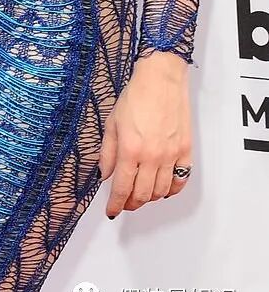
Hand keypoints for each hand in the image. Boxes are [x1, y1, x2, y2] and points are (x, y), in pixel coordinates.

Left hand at [99, 51, 191, 217]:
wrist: (161, 80)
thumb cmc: (135, 96)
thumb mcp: (112, 123)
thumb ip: (107, 153)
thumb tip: (105, 175)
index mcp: (130, 150)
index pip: (122, 188)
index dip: (116, 204)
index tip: (112, 211)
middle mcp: (152, 157)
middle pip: (143, 194)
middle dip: (132, 203)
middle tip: (125, 203)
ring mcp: (171, 156)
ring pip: (161, 191)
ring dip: (150, 198)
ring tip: (141, 194)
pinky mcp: (186, 151)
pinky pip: (181, 181)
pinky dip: (172, 190)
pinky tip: (163, 189)